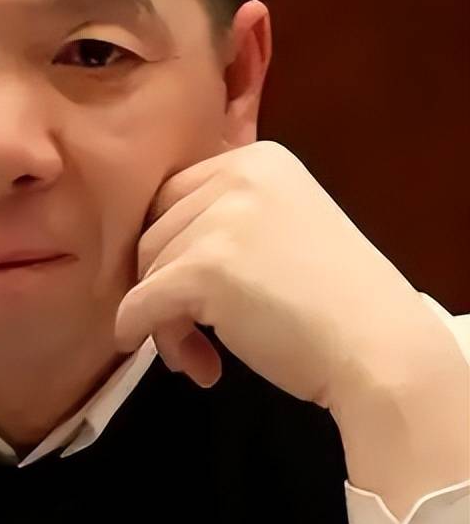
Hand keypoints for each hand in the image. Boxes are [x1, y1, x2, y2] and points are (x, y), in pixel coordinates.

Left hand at [113, 140, 441, 410]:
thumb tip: (149, 248)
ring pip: (146, 272)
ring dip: (167, 323)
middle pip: (153, 233)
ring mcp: (219, 221)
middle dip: (164, 290)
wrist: (382, 350)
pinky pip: (140, 304)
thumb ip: (225, 220)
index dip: (171, 251)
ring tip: (204, 357)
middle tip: (197, 336)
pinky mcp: (203, 268)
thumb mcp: (283, 227)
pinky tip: (186, 363)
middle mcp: (236, 176)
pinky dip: (142, 334)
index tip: (192, 294)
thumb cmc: (336, 303)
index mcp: (257, 160)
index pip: (172, 198)